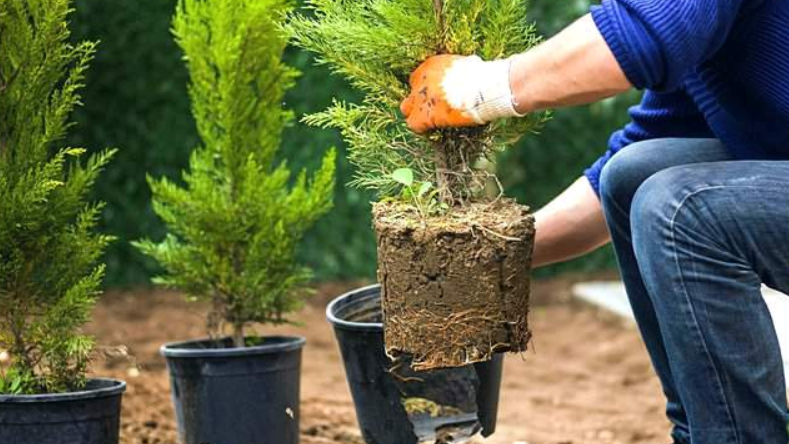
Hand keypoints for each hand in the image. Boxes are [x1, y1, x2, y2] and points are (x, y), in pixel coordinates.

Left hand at [400, 54, 521, 133]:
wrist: (481, 88)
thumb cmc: (482, 76)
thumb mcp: (468, 64)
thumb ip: (461, 68)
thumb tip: (471, 66)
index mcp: (432, 66)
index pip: (419, 78)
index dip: (427, 88)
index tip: (437, 95)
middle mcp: (421, 80)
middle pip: (411, 92)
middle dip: (418, 100)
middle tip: (432, 108)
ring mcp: (420, 98)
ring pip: (406, 108)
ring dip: (416, 114)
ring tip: (430, 121)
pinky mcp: (423, 115)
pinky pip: (414, 124)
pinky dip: (421, 128)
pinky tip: (431, 130)